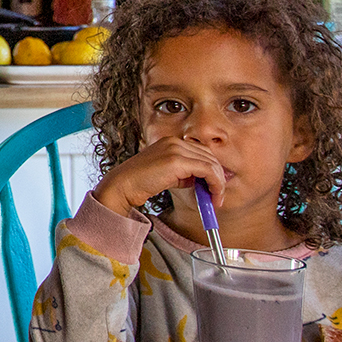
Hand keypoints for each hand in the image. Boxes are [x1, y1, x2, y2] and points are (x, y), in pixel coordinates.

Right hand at [91, 135, 227, 217]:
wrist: (123, 186)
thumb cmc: (141, 183)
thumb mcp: (167, 175)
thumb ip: (185, 174)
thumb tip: (203, 181)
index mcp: (171, 141)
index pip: (202, 152)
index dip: (213, 170)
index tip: (215, 188)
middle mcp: (175, 141)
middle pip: (210, 156)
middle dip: (218, 177)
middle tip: (218, 197)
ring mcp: (176, 148)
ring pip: (211, 163)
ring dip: (218, 183)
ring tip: (215, 199)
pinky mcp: (177, 160)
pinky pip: (207, 170)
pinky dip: (215, 184)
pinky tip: (212, 196)